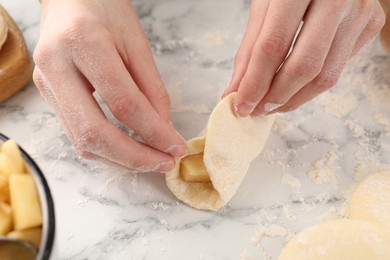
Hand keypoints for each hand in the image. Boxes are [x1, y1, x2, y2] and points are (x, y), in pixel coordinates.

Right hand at [33, 0, 185, 171]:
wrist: (69, 0)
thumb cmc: (105, 11)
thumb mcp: (137, 43)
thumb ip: (152, 88)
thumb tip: (164, 130)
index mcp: (82, 43)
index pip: (123, 103)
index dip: (153, 132)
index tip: (176, 147)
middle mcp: (55, 68)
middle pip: (94, 132)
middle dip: (134, 157)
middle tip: (164, 163)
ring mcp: (46, 85)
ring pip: (82, 141)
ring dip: (120, 159)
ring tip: (151, 160)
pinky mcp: (48, 97)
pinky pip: (77, 135)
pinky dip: (107, 150)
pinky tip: (129, 151)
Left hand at [224, 0, 384, 115]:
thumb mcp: (265, 5)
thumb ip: (250, 47)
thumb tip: (238, 89)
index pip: (273, 46)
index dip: (255, 82)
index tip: (241, 104)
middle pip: (304, 66)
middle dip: (276, 97)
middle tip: (257, 110)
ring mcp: (359, 13)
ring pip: (326, 76)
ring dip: (294, 99)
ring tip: (272, 105)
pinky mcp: (370, 26)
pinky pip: (338, 68)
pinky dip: (311, 85)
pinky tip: (294, 86)